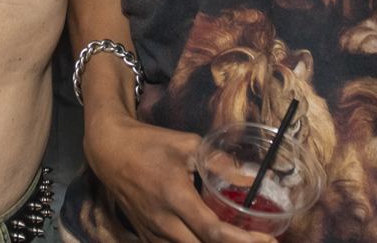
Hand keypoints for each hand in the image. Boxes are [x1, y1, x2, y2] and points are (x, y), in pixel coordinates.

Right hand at [84, 112, 274, 242]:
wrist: (109, 150)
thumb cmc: (149, 143)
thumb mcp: (186, 144)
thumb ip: (218, 162)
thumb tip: (250, 176)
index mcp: (175, 196)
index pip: (213, 230)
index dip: (242, 240)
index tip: (267, 240)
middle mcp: (163, 221)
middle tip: (259, 241)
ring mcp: (152, 232)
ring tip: (236, 239)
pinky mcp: (146, 236)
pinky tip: (209, 239)